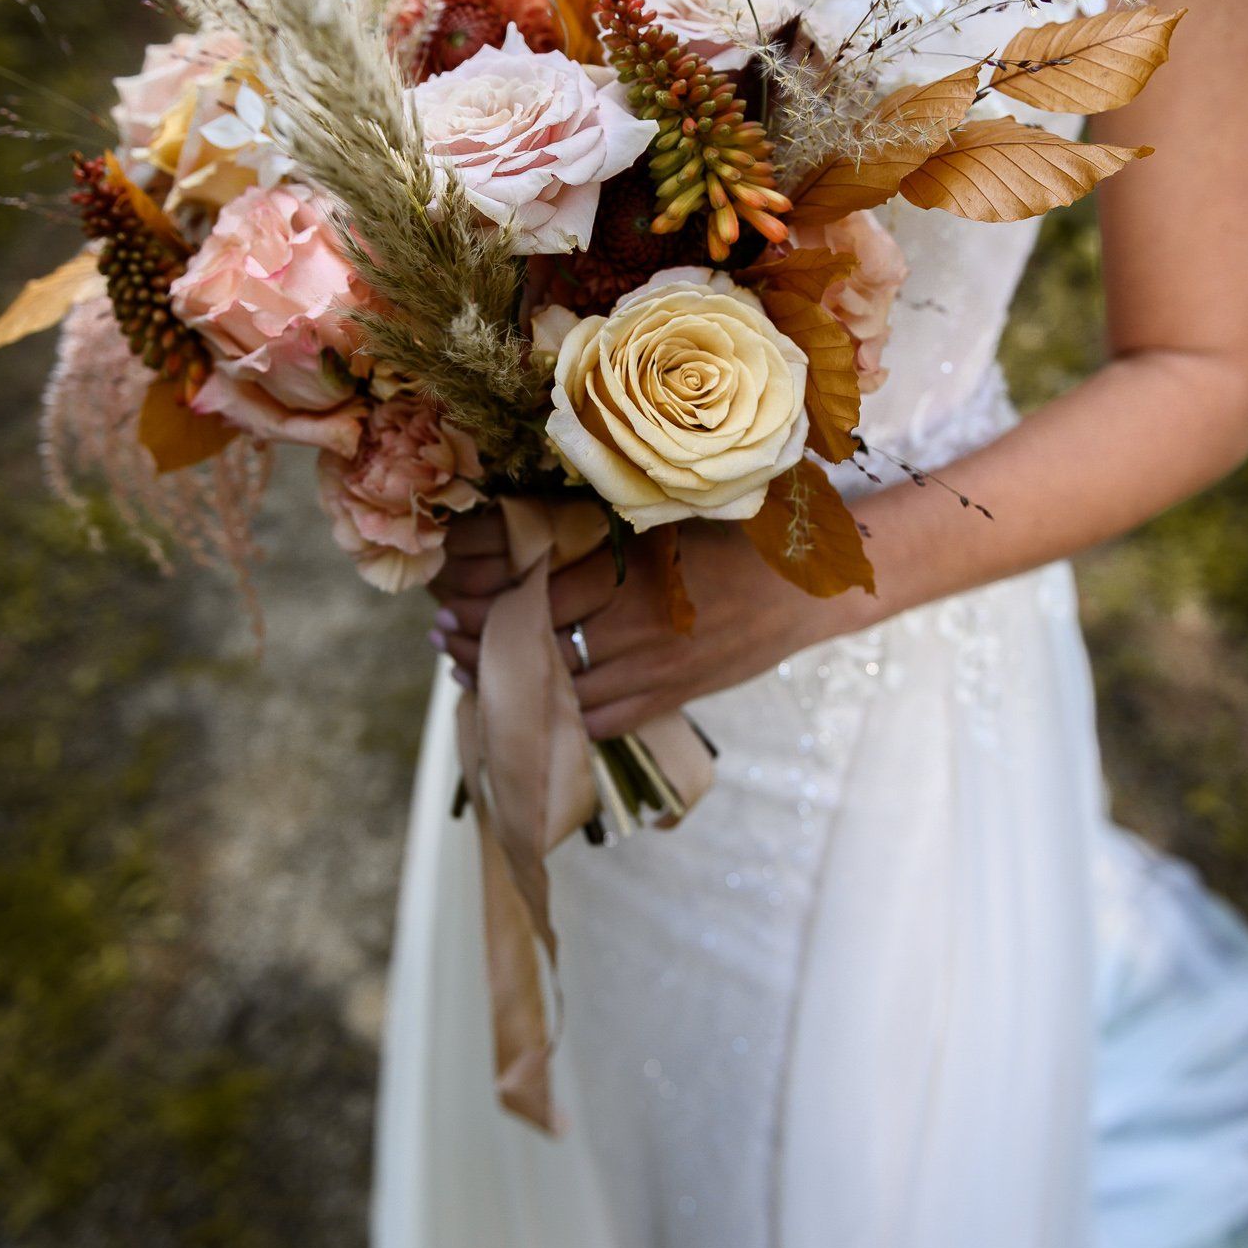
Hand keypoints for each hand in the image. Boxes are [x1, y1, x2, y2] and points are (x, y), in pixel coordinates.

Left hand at [429, 511, 872, 739]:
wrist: (804, 590)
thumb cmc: (733, 542)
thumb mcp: (664, 523)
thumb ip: (603, 534)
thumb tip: (531, 537)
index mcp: (629, 576)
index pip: (533, 600)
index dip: (483, 604)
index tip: (449, 596)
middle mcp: (635, 630)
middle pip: (536, 650)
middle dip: (480, 647)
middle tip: (443, 637)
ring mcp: (653, 673)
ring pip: (561, 693)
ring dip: (510, 686)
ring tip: (470, 673)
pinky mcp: (670, 700)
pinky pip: (601, 724)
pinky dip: (561, 720)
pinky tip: (535, 706)